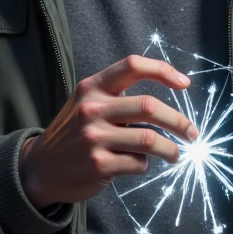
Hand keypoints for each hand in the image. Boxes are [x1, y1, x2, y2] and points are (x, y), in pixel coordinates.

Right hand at [19, 54, 197, 208]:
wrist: (40, 168)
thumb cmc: (74, 133)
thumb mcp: (85, 103)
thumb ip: (117, 96)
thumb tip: (167, 100)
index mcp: (92, 88)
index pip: (133, 66)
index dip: (164, 71)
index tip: (185, 84)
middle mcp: (92, 109)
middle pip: (150, 106)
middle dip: (179, 121)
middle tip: (192, 132)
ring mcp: (94, 138)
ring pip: (150, 139)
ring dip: (171, 149)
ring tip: (176, 154)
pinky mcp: (98, 165)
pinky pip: (138, 163)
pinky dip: (145, 165)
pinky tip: (140, 164)